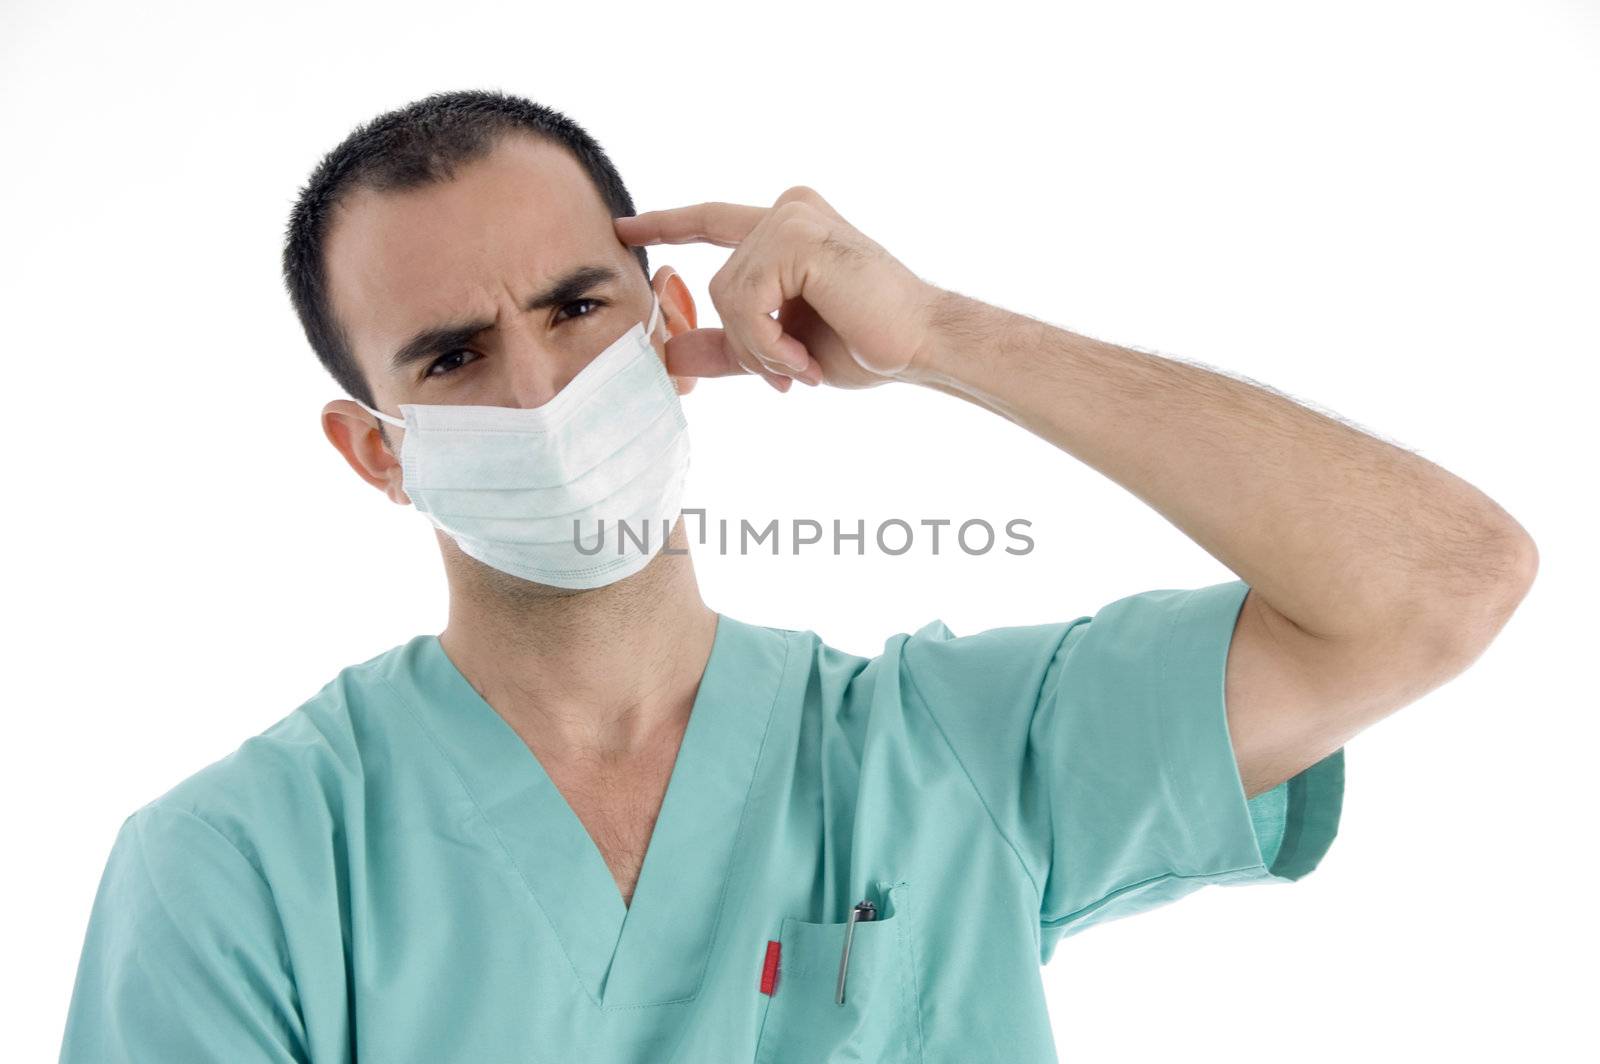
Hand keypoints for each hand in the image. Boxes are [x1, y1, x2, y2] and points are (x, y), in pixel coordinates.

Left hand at [613, 186, 941, 390]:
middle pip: (716, 285)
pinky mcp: (796, 237)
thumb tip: (670, 355)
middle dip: (746, 343)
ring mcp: (791, 217)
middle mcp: (786, 210)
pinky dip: (767, 341)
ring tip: (802, 366)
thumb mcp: (782, 348)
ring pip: (726, 295)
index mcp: (786, 227)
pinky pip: (745, 299)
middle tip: (789, 374)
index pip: (711, 222)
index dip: (665, 225)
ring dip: (760, 347)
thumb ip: (731, 346)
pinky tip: (803, 358)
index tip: (623, 228)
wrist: (920, 344)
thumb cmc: (866, 342)